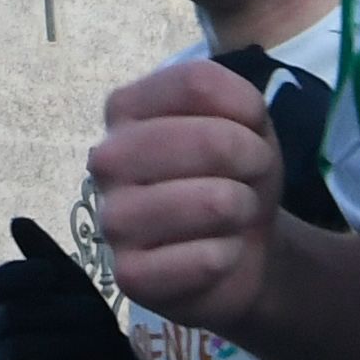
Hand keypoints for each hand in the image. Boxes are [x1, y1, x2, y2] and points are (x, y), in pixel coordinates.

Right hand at [0, 220, 143, 359]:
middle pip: (17, 315)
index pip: (3, 279)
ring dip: (71, 346)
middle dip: (64, 316)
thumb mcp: (74, 283)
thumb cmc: (92, 323)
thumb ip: (45, 253)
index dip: (30, 275)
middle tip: (99, 321)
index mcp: (6, 298)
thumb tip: (15, 222)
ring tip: (100, 346)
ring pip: (25, 351)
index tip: (57, 278)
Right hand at [87, 58, 289, 339]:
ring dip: (241, 210)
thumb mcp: (248, 125)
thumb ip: (241, 101)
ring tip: (235, 216)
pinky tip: (218, 256)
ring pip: (207, 202)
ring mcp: (112, 219)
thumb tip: (244, 112)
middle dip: (249, 160)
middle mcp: (106, 160)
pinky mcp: (129, 276)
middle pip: (201, 140)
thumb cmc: (234, 176)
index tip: (253, 131)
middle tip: (250, 179)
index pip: (195, 83)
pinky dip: (228, 256)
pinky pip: (203, 259)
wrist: (240, 250)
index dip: (246, 109)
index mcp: (126, 110)